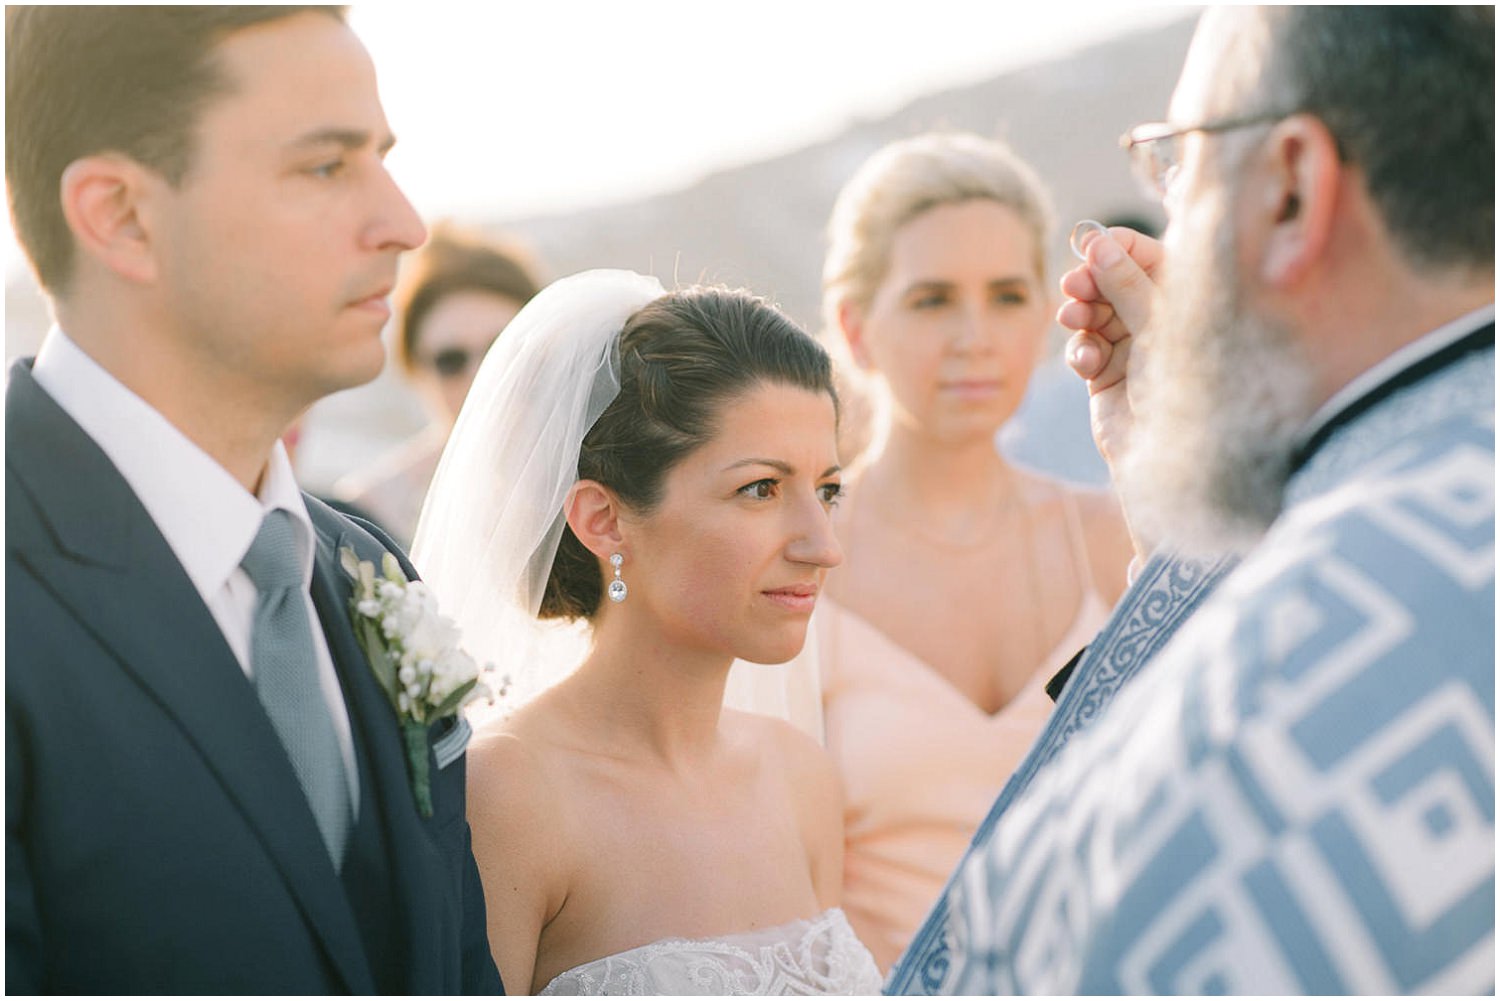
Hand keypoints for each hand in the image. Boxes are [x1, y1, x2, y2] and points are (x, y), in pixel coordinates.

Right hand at [1055, 226, 1163, 467]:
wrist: (1176, 459)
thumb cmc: (1184, 388)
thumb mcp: (1157, 326)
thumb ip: (1124, 283)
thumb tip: (1097, 243)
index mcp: (1184, 299)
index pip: (1148, 254)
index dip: (1117, 246)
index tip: (1090, 243)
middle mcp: (1157, 320)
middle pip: (1112, 281)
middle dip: (1089, 280)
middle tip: (1073, 284)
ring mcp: (1129, 347)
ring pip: (1092, 313)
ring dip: (1079, 312)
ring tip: (1072, 318)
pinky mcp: (1104, 376)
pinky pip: (1083, 349)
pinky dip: (1080, 351)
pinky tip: (1086, 361)